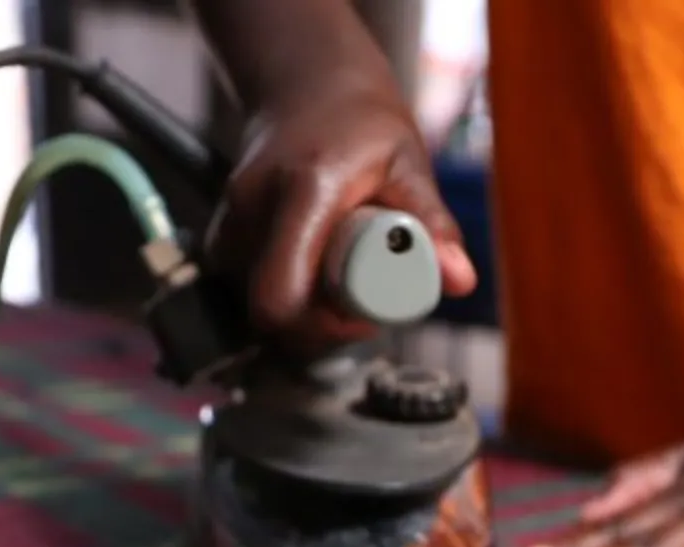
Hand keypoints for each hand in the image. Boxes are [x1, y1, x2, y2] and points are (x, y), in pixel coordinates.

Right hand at [204, 76, 477, 349]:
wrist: (307, 84)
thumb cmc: (362, 122)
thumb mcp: (409, 165)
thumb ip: (433, 225)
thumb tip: (460, 281)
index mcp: (302, 191)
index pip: (283, 297)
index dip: (325, 325)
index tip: (367, 316)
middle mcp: (253, 207)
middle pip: (269, 310)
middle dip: (318, 325)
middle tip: (362, 306)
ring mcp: (231, 221)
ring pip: (256, 305)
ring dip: (303, 312)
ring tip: (343, 283)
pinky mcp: (223, 234)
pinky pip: (247, 289)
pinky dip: (285, 296)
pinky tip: (316, 276)